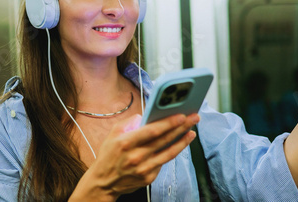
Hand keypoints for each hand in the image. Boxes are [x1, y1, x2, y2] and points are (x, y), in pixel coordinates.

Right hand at [70, 113, 198, 200]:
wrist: (103, 182)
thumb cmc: (109, 155)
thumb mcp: (113, 134)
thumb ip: (129, 122)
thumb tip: (145, 116)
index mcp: (126, 142)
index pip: (152, 131)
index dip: (168, 123)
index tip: (181, 115)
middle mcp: (136, 156)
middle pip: (164, 140)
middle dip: (182, 127)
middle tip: (194, 118)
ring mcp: (144, 168)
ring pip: (169, 153)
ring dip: (183, 141)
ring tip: (192, 132)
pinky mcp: (149, 178)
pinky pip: (163, 162)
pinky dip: (172, 152)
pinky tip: (180, 144)